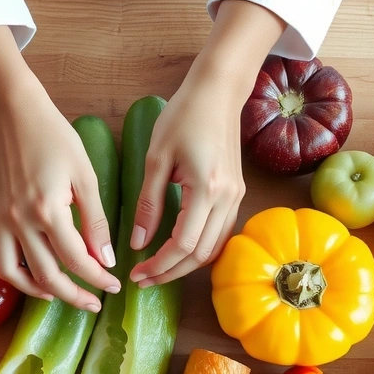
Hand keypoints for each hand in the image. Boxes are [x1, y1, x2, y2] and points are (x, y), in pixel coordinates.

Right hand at [0, 27, 118, 309]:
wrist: (14, 114)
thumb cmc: (54, 137)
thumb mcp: (85, 176)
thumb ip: (95, 220)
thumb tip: (105, 258)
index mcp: (48, 209)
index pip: (76, 259)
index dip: (97, 277)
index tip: (113, 284)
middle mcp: (19, 220)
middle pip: (46, 275)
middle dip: (73, 294)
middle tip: (93, 301)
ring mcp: (0, 219)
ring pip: (12, 273)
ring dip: (36, 290)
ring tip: (58, 294)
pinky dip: (8, 272)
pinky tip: (28, 274)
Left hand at [127, 74, 244, 287]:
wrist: (218, 93)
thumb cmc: (183, 117)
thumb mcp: (156, 159)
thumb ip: (148, 204)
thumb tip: (138, 243)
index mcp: (206, 189)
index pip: (183, 244)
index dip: (159, 265)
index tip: (136, 273)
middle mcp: (227, 198)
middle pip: (201, 254)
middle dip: (171, 272)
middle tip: (143, 280)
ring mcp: (236, 197)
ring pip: (214, 248)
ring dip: (186, 265)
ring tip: (158, 270)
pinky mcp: (237, 194)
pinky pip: (221, 233)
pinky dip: (201, 249)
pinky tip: (179, 251)